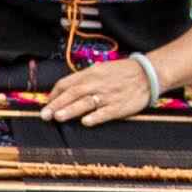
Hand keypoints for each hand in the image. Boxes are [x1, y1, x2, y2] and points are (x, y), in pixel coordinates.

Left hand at [40, 54, 162, 125]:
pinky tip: (85, 122)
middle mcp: (97, 84)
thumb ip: (84, 79)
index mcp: (91, 73)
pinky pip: (105, 112)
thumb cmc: (122, 72)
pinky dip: (95, 117)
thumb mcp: (101, 69)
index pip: (67, 83)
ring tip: (57, 117)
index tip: (47, 103)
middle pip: (73, 93)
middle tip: (44, 114)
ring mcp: (108, 96)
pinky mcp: (119, 106)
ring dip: (70, 110)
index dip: (54, 93)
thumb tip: (65, 89)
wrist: (148, 74)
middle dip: (56, 104)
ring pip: (85, 102)